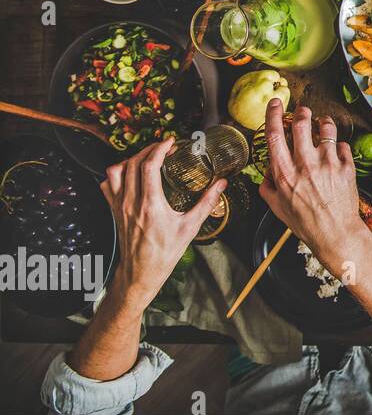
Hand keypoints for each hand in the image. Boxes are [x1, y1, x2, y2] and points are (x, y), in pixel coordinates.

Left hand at [101, 138, 225, 303]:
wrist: (141, 271)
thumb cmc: (165, 252)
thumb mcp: (190, 227)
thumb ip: (207, 203)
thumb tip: (221, 184)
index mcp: (151, 204)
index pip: (149, 166)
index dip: (160, 149)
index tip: (171, 143)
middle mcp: (131, 202)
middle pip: (132, 163)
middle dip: (149, 149)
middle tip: (163, 147)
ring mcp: (119, 205)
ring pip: (116, 171)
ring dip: (130, 159)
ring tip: (146, 157)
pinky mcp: (114, 210)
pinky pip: (106, 184)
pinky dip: (116, 174)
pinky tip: (129, 175)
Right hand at [258, 100, 368, 274]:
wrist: (335, 233)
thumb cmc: (306, 222)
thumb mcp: (277, 207)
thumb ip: (268, 186)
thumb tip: (268, 171)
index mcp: (285, 173)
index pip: (274, 135)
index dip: (273, 114)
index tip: (275, 104)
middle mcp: (305, 165)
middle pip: (301, 124)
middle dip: (301, 112)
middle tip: (302, 111)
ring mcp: (327, 164)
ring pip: (325, 129)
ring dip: (323, 122)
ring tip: (322, 125)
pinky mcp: (346, 167)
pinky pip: (343, 145)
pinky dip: (338, 145)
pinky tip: (335, 152)